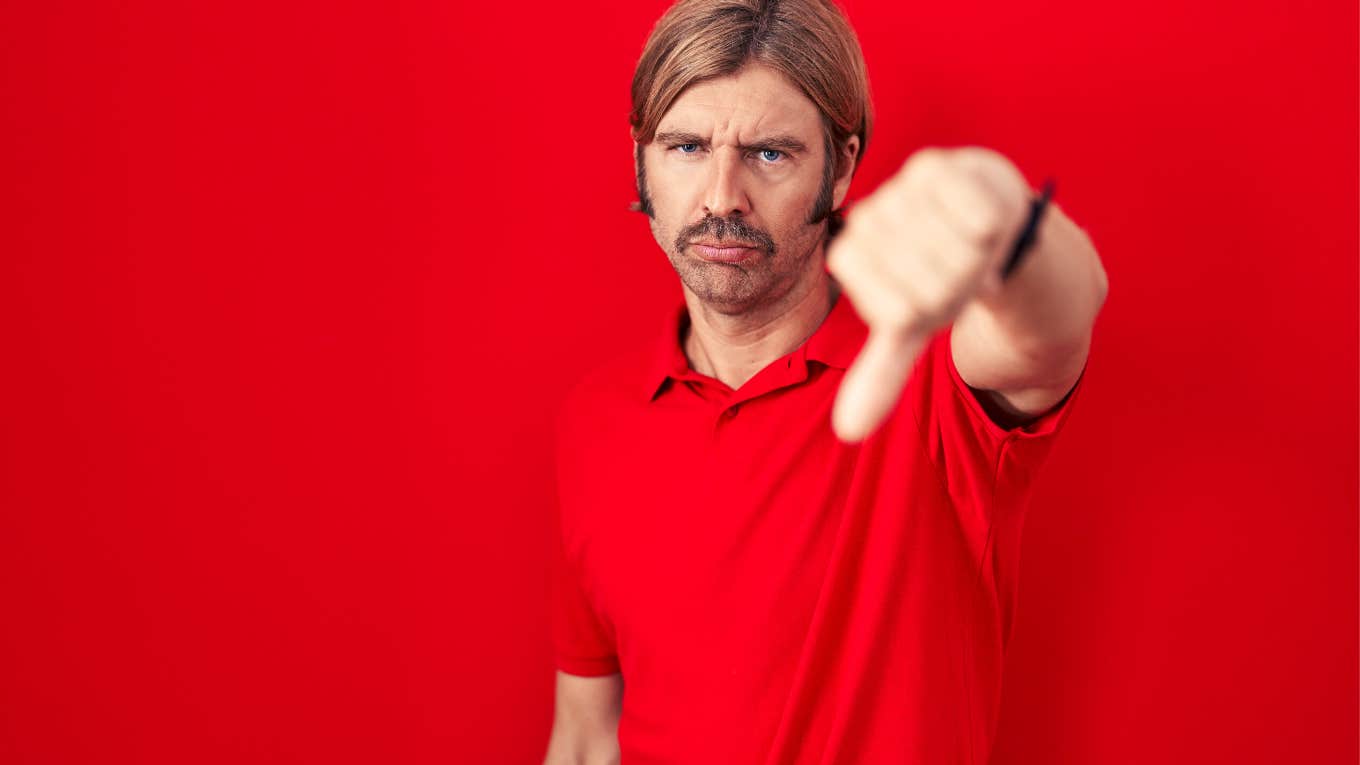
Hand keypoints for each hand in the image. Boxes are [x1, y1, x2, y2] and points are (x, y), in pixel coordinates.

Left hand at [825, 146, 1031, 441]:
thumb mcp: (913, 329)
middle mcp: (866, 220)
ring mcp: (896, 190)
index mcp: (850, 258)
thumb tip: (848, 434)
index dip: (931, 311)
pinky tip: (979, 218)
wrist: (986, 217)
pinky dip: (991, 229)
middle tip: (955, 267)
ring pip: (957, 252)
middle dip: (957, 286)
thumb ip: (881, 376)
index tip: (930, 293)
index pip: (900, 312)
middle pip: (932, 284)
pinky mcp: (937, 165)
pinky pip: (978, 218)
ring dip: (977, 258)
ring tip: (967, 243)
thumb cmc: (941, 276)